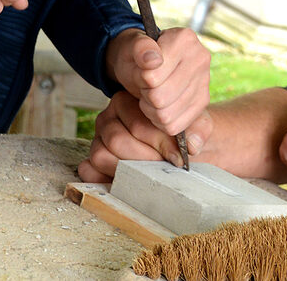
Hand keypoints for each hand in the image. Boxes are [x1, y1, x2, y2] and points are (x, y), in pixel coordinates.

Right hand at [79, 91, 213, 181]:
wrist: (180, 149)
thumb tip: (191, 145)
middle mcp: (107, 119)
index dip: (160, 145)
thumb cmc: (183, 135)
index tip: (178, 159)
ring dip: (128, 171)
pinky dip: (105, 180)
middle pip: (117, 141)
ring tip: (150, 175)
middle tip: (163, 168)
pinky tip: (129, 185)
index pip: (138, 125)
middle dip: (145, 160)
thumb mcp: (196, 126)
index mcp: (127, 102)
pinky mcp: (92, 163)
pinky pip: (88, 171)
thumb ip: (198, 130)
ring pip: (101, 156)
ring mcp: (97, 141)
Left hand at [106, 27, 210, 135]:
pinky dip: (160, 121)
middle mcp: (201, 58)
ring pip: (166, 115)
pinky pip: (174, 126)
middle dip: (145, 94)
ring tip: (150, 95)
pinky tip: (159, 107)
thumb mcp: (130, 48)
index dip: (141, 78)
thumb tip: (153, 60)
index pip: (153, 76)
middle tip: (145, 85)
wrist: (147, 65)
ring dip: (151, 109)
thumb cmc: (137, 56)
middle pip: (160, 98)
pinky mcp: (203, 102)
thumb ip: (139, 49)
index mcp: (184, 39)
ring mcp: (205, 81)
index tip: (143, 70)